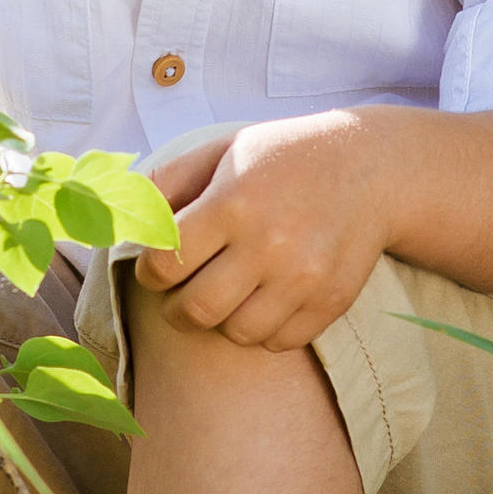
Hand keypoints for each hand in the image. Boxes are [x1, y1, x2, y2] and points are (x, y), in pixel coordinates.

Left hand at [132, 110, 391, 351]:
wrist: (370, 168)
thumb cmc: (283, 158)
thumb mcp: (221, 151)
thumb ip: (167, 184)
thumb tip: (122, 221)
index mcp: (234, 202)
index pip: (166, 263)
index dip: (151, 271)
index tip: (159, 266)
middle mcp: (269, 243)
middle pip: (197, 309)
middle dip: (176, 308)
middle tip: (181, 294)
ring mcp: (304, 277)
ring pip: (237, 332)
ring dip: (222, 319)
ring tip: (227, 294)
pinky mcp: (331, 301)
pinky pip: (279, 342)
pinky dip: (263, 330)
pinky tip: (264, 300)